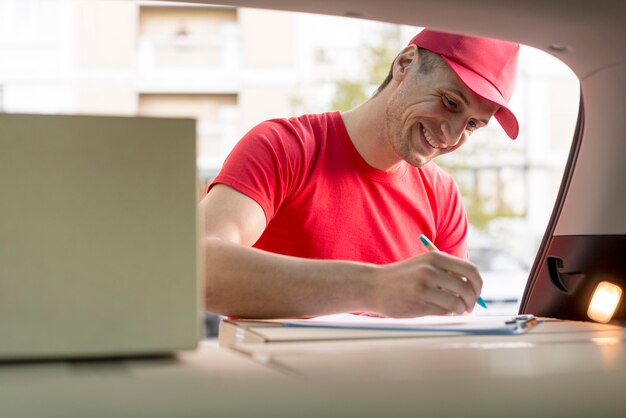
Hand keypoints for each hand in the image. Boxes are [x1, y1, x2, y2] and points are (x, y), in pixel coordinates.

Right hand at [366, 251, 481, 316]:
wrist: (373, 285)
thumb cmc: (402, 277)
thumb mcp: (424, 265)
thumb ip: (446, 272)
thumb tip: (474, 289)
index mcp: (435, 257)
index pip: (470, 271)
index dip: (478, 284)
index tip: (476, 293)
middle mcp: (430, 270)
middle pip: (467, 289)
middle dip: (471, 301)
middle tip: (468, 307)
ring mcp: (423, 287)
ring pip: (456, 303)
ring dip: (459, 309)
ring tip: (453, 309)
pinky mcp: (417, 303)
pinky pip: (443, 312)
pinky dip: (445, 313)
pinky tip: (435, 309)